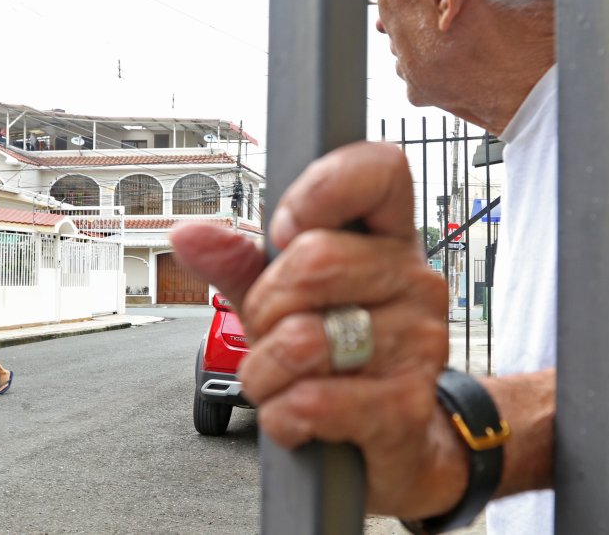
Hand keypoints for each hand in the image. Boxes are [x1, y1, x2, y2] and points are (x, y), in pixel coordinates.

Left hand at [171, 142, 463, 517]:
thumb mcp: (283, 299)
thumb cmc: (338, 355)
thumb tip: (189, 233)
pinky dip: (283, 415)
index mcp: (387, 237)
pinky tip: (298, 414)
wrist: (393, 437)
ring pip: (304, 339)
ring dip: (266, 370)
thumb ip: (240, 262)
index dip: (322, 189)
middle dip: (265, 306)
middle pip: (315, 259)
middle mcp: (414, 279)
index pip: (381, 170)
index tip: (285, 230)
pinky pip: (312, 401)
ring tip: (282, 378)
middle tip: (272, 330)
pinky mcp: (406, 404)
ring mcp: (419, 341)